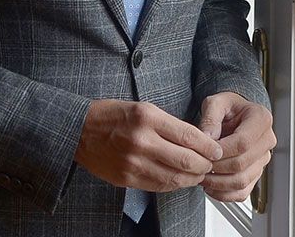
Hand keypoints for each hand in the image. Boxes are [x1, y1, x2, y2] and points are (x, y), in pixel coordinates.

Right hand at [74, 99, 223, 192]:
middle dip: (205, 164)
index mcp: (146, 117)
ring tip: (198, 173)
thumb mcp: (141, 108)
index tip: (216, 149)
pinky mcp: (127, 178)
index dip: (208, 146)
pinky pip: (159, 186)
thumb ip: (168, 124)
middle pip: (186, 160)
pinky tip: (179, 179)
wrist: (78, 130)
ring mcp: (133, 162)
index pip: (189, 135)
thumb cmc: (109, 115)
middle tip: (210, 163)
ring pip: (176, 177)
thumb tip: (196, 141)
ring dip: (192, 178)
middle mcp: (141, 141)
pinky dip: (174, 184)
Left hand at [196, 92, 275, 201]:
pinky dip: (225, 195)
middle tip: (198, 165)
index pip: (243, 142)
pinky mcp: (256, 174)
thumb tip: (208, 137)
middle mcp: (267, 141)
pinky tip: (210, 188)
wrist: (234, 115)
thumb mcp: (215, 102)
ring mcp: (263, 159)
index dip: (221, 151)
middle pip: (242, 163)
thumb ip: (211, 117)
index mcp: (261, 119)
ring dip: (218, 183)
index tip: (204, 152)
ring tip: (201, 177)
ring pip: (242, 181)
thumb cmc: (227, 108)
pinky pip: (243, 192)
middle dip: (217, 167)